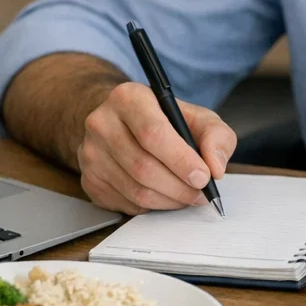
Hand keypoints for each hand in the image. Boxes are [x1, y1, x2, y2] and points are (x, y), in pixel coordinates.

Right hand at [77, 81, 236, 213]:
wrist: (125, 123)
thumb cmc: (165, 119)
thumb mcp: (197, 116)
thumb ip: (215, 136)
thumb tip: (216, 167)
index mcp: (129, 98)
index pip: (153, 133)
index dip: (181, 160)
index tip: (204, 176)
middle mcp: (102, 123)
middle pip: (143, 166)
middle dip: (179, 187)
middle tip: (201, 193)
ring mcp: (91, 153)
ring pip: (135, 190)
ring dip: (169, 200)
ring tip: (188, 196)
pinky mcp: (89, 180)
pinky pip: (125, 203)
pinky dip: (152, 207)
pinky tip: (165, 196)